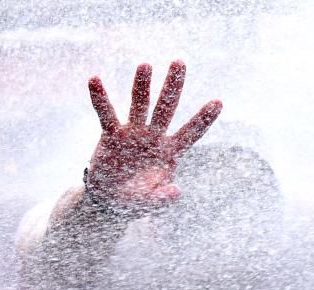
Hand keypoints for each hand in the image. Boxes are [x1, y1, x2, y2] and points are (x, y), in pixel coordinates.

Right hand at [85, 60, 222, 206]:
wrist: (109, 200)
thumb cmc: (135, 200)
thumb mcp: (150, 203)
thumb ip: (163, 199)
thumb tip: (177, 191)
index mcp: (170, 152)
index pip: (191, 133)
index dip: (203, 119)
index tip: (219, 102)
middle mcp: (153, 137)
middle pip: (166, 108)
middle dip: (173, 86)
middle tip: (179, 62)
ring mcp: (133, 133)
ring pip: (139, 105)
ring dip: (142, 86)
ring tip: (145, 65)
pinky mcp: (112, 134)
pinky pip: (106, 113)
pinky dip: (100, 98)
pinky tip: (94, 79)